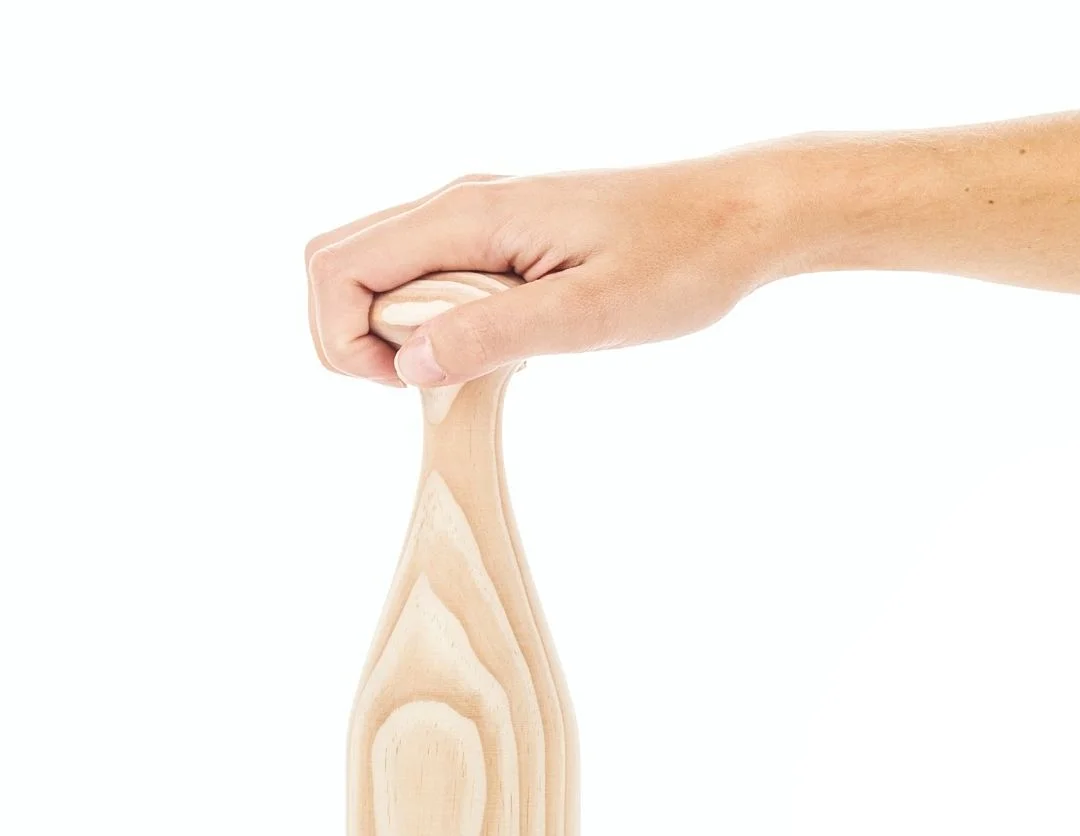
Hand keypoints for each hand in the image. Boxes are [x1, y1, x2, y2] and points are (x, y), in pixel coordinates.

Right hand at [304, 156, 795, 387]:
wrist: (740, 218)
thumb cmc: (679, 261)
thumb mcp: (590, 315)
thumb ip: (493, 334)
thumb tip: (408, 364)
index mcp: (468, 216)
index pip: (340, 268)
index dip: (345, 341)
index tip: (406, 385)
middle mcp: (459, 207)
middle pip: (340, 263)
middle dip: (350, 338)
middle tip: (423, 382)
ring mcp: (476, 220)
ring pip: (379, 272)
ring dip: (390, 332)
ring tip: (465, 366)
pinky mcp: (498, 240)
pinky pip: (425, 278)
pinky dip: (429, 323)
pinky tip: (488, 347)